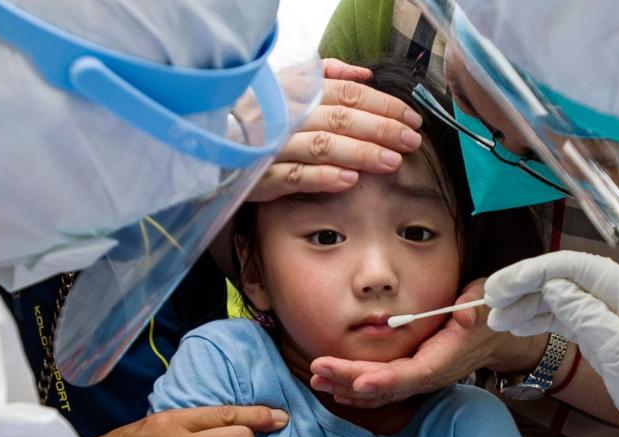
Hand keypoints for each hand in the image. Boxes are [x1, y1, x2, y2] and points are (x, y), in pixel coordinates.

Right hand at [247, 59, 424, 201]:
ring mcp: (272, 146)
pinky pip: (294, 175)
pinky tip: (349, 180)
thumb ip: (326, 76)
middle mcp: (285, 115)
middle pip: (340, 118)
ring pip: (322, 146)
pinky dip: (323, 177)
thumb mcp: (286, 87)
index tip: (411, 118)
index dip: (382, 104)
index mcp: (295, 91)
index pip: (347, 93)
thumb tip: (365, 74)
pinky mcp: (259, 176)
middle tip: (411, 141)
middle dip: (381, 129)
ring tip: (391, 162)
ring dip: (360, 153)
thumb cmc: (256, 117)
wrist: (207, 145)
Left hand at [310, 279, 548, 407]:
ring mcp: (419, 379)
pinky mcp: (410, 376)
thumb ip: (475, 308)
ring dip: (347, 387)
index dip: (386, 381)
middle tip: (318, 370)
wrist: (496, 336)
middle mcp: (429, 375)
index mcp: (445, 358)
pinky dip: (356, 390)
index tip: (358, 382)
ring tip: (317, 379)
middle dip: (350, 380)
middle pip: (387, 386)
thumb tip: (464, 314)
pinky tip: (334, 386)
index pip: (412, 375)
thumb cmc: (489, 314)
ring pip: (380, 392)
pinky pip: (382, 389)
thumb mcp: (487, 303)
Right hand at [486, 251, 618, 436]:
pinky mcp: (603, 337)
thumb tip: (553, 289)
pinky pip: (566, 320)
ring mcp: (610, 316)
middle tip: (489, 301)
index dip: (534, 273)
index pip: (574, 268)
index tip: (502, 287)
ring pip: (560, 300)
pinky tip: (518, 326)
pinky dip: (541, 321)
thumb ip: (587, 316)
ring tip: (497, 319)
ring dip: (527, 306)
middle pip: (563, 280)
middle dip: (524, 288)